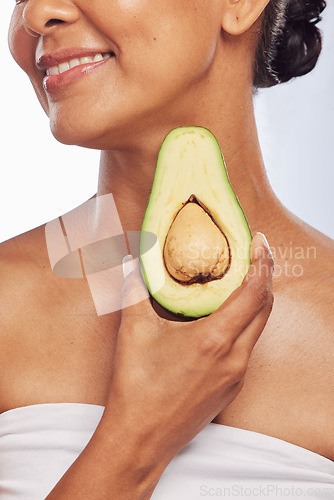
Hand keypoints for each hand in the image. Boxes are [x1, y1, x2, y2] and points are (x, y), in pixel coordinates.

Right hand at [106, 232, 273, 464]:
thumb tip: (132, 260)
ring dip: (257, 300)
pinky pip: (248, 347)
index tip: (259, 242)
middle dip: (265, 276)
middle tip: (255, 254)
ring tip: (243, 279)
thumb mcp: (133, 331)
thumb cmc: (137, 386)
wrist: (140, 439)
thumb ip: (135, 288)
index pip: (254, 293)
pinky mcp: (232, 388)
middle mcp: (235, 358)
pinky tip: (227, 317)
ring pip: (259, 328)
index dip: (262, 263)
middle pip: (266, 308)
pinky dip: (246, 323)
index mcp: (215, 340)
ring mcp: (236, 376)